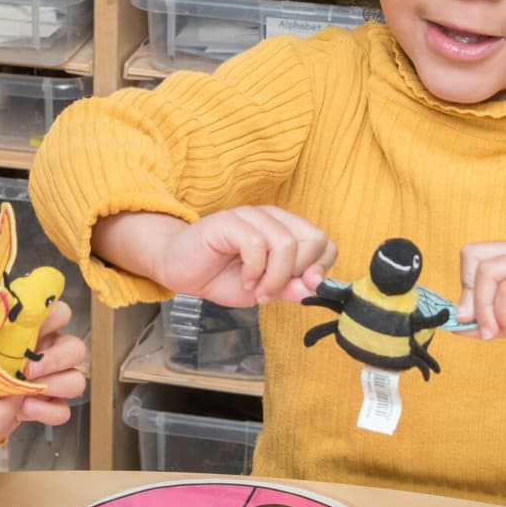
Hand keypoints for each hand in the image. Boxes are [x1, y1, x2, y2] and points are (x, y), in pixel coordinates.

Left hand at [17, 299, 88, 427]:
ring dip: (54, 387)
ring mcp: (53, 380)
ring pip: (77, 380)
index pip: (60, 314)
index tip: (30, 332)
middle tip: (28, 370)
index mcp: (34, 330)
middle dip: (56, 360)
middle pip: (77, 348)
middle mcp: (50, 352)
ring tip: (26, 393)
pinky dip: (47, 412)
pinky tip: (25, 410)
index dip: (54, 320)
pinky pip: (63, 410)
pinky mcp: (48, 406)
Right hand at [92, 207, 335, 306]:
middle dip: (296, 275)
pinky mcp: (229, 221)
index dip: (319, 269)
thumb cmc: (221, 276)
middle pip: (313, 241)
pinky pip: (256, 244)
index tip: (299, 288)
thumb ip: (291, 287)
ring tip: (255, 289)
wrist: (180, 270)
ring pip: (286, 244)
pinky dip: (253, 270)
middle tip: (271, 291)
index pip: (325, 243)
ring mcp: (251, 216)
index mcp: (285, 230)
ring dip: (274, 277)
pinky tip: (242, 279)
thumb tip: (316, 288)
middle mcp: (272, 218)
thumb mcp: (264, 289)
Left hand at [455, 241, 505, 366]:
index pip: (473, 254)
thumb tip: (453, 324)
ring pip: (488, 272)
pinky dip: (503, 314)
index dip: (466, 285)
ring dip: (485, 310)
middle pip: (473, 257)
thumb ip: (488, 318)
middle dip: (469, 296)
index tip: (473, 317)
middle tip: (483, 325)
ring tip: (502, 331)